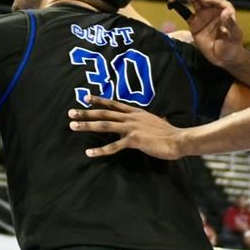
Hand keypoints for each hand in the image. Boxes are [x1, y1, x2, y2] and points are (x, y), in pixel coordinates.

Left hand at [69, 96, 188, 158]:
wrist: (179, 139)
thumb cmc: (169, 133)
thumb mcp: (156, 121)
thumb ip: (149, 120)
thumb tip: (153, 120)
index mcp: (135, 112)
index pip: (113, 103)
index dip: (99, 100)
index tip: (85, 97)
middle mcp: (131, 117)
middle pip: (104, 112)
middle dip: (86, 112)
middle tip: (70, 112)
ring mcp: (131, 128)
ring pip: (104, 125)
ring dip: (87, 126)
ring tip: (72, 126)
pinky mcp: (134, 140)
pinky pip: (113, 146)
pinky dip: (100, 150)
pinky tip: (89, 153)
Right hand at [173, 0, 242, 64]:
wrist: (223, 58)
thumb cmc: (232, 46)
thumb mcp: (234, 36)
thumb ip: (230, 24)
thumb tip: (226, 12)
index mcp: (226, 9)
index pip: (217, 1)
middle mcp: (214, 9)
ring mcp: (203, 14)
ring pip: (194, 1)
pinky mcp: (194, 22)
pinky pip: (185, 12)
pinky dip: (178, 6)